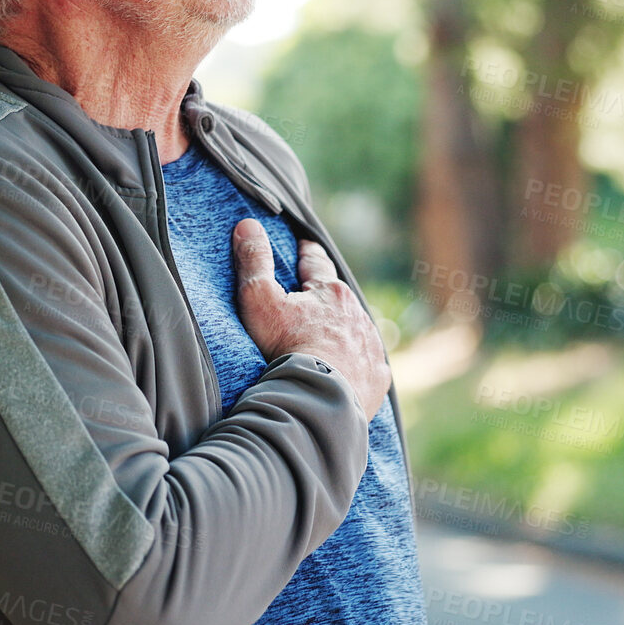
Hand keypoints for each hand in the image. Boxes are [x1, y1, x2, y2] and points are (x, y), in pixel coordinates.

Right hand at [230, 218, 390, 420]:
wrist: (318, 400)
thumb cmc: (287, 348)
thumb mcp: (260, 300)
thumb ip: (253, 261)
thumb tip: (247, 224)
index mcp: (331, 293)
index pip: (317, 264)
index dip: (307, 255)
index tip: (305, 247)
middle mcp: (357, 315)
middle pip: (339, 299)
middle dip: (327, 297)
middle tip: (313, 298)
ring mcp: (370, 347)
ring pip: (356, 330)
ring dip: (343, 330)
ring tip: (329, 339)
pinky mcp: (376, 377)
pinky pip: (369, 365)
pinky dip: (358, 363)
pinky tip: (350, 371)